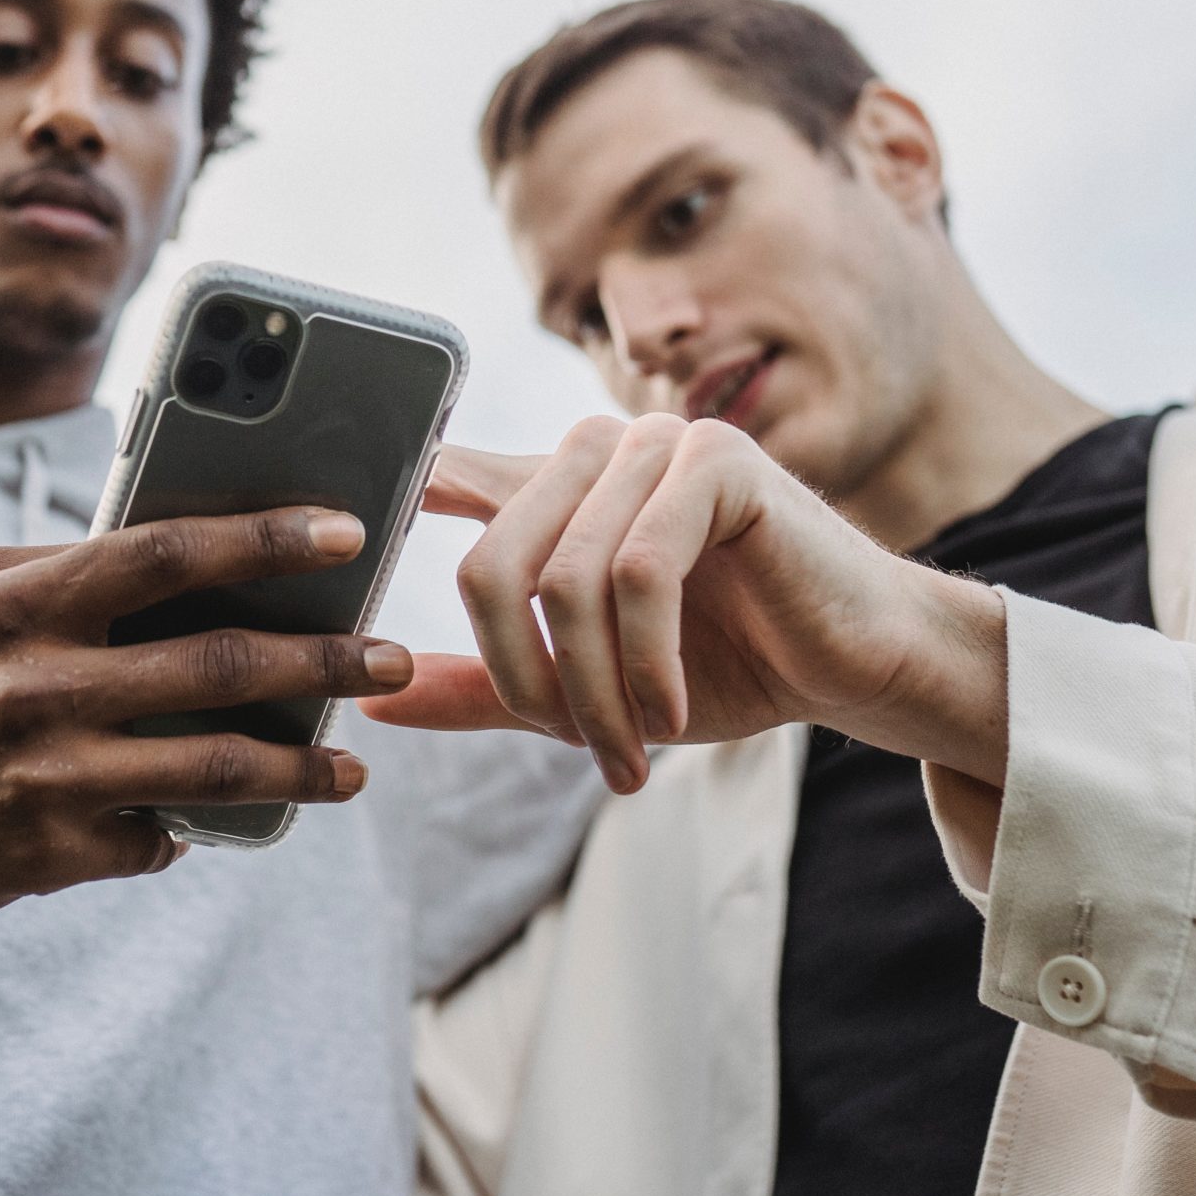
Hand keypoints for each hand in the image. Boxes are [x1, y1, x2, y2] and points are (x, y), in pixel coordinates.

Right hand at [0, 507, 409, 927]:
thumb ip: (63, 568)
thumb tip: (185, 548)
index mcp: (17, 604)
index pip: (162, 554)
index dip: (263, 539)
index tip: (346, 534)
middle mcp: (35, 686)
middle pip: (215, 665)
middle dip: (323, 661)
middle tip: (393, 657)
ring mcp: (46, 777)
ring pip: (212, 768)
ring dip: (299, 767)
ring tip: (352, 770)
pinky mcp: (51, 855)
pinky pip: (160, 838)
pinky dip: (200, 825)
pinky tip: (229, 818)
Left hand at [362, 417, 1006, 794]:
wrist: (857, 662)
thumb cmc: (727, 664)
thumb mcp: (588, 688)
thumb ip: (487, 686)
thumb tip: (374, 698)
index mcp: (553, 488)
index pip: (444, 482)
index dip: (390, 507)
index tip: (338, 558)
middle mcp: (594, 451)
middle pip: (489, 561)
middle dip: (522, 677)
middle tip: (569, 747)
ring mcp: (656, 445)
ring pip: (565, 580)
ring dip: (591, 690)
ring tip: (627, 751)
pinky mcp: (719, 462)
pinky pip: (640, 570)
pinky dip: (645, 663)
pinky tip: (670, 714)